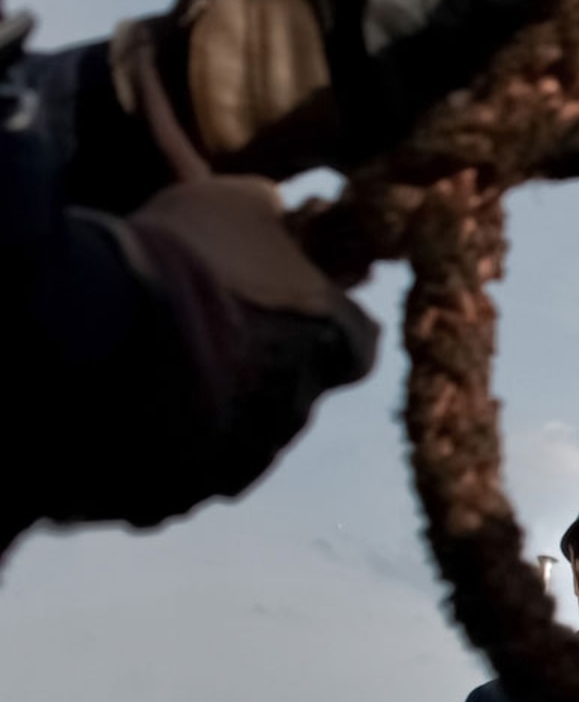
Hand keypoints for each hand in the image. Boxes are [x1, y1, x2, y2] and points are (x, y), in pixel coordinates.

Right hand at [90, 179, 379, 527]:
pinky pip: (167, 474)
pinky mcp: (173, 499)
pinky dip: (149, 448)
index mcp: (338, 345)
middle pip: (286, 390)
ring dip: (199, 410)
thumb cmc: (187, 257)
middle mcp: (299, 415)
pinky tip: (113, 411)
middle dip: (251, 367)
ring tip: (144, 370)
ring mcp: (236, 464)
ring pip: (226, 437)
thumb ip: (266, 209)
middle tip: (198, 333)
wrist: (101, 331)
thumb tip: (275, 206)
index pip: (355, 339)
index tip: (278, 301)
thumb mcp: (231, 202)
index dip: (318, 320)